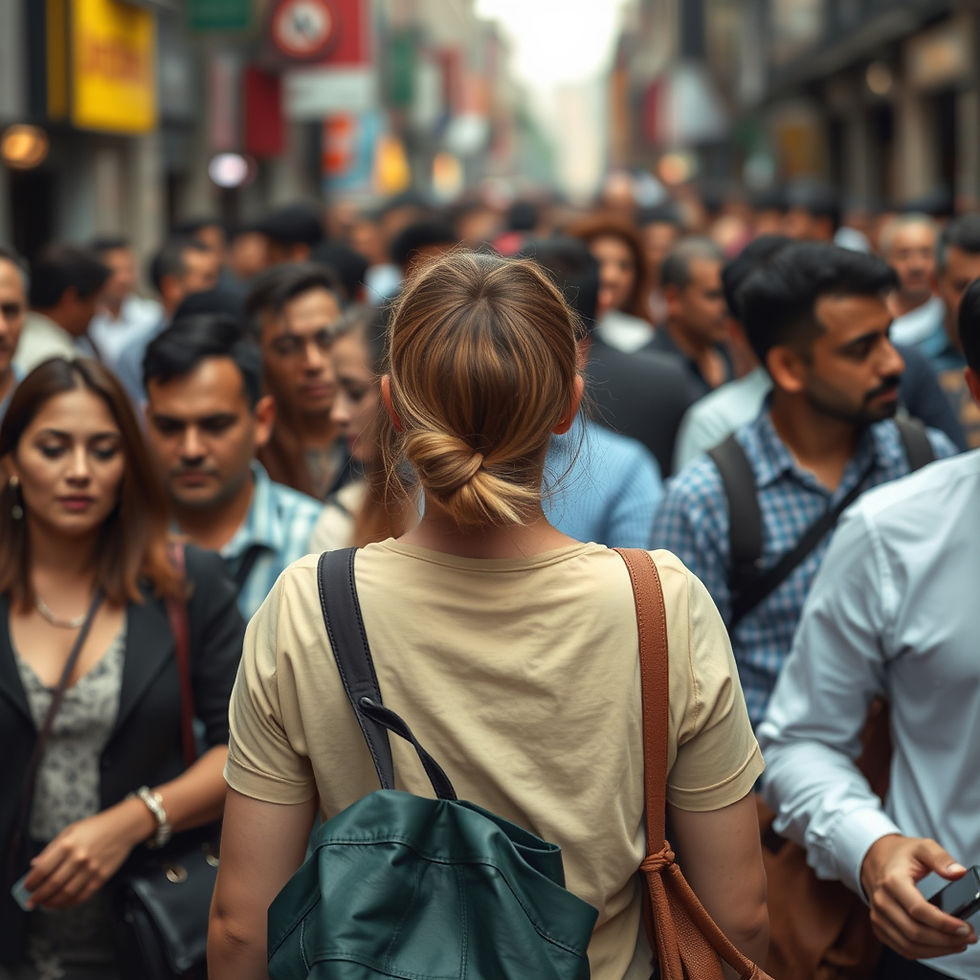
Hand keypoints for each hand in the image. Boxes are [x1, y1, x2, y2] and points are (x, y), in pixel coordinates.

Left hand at [23, 798, 153, 908]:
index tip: (26, 888)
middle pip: (52, 884)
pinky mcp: (102, 876)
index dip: (31, 882)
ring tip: (45, 905)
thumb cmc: (96, 827)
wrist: (124, 826)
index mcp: (68, 844)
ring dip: (52, 903)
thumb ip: (51, 848)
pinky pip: (82, 895)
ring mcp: (91, 868)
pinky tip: (63, 903)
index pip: (43, 869)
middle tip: (31, 902)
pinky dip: (70, 903)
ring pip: (66, 894)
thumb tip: (34, 865)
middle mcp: (78, 857)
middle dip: (38, 897)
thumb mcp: (70, 831)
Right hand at [860, 833, 977, 959]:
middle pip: (915, 932)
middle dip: (946, 941)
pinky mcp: (879, 926)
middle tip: (968, 937)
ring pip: (909, 945)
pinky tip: (940, 946)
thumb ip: (941, 858)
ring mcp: (878, 915)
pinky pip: (902, 948)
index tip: (966, 928)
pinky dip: (924, 953)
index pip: (918, 910)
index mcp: (893, 881)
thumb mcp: (922, 847)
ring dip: (938, 950)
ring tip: (958, 943)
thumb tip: (959, 873)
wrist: (874, 858)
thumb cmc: (900, 854)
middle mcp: (882, 901)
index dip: (944, 923)